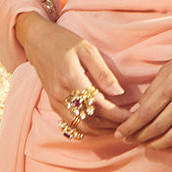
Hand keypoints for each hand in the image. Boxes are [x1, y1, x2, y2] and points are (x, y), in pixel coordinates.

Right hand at [15, 11, 129, 133]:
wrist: (37, 40)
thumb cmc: (64, 41)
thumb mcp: (87, 49)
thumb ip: (102, 72)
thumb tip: (119, 92)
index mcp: (71, 79)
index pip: (99, 105)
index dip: (117, 114)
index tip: (133, 115)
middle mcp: (61, 95)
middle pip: (91, 120)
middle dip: (112, 125)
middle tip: (130, 123)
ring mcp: (55, 101)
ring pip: (81, 126)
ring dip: (101, 130)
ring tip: (119, 127)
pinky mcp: (53, 103)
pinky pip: (71, 124)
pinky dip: (88, 129)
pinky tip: (101, 126)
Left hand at [114, 46, 171, 151]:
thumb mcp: (167, 71)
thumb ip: (151, 93)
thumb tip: (135, 114)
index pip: (146, 113)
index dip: (130, 126)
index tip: (120, 133)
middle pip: (156, 129)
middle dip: (138, 137)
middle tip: (128, 140)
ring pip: (170, 139)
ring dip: (152, 145)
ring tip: (142, 143)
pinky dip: (171, 148)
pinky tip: (161, 146)